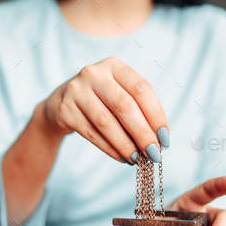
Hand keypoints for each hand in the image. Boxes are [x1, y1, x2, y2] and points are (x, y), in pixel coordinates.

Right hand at [41, 56, 169, 163]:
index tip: (164, 138)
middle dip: (142, 133)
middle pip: (124, 106)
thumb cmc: (100, 101)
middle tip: (154, 154)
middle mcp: (94, 73)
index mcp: (114, 66)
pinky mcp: (65, 109)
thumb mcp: (118, 94)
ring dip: (126, 145)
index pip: (141, 89)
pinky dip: (109, 148)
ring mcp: (76, 90)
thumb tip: (158, 140)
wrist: (60, 104)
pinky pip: (91, 133)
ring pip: (106, 122)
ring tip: (137, 159)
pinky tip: (121, 158)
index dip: (156, 115)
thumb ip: (137, 110)